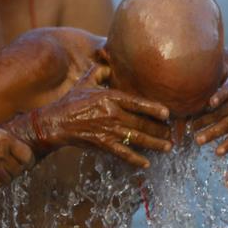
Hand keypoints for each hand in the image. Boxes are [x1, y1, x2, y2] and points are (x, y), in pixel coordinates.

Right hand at [0, 116, 33, 187]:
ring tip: (2, 174)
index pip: (27, 155)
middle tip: (13, 169)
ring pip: (8, 178)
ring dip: (6, 177)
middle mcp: (2, 153)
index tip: (26, 163)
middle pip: (19, 169)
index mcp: (6, 138)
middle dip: (17, 170)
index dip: (28, 161)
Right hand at [38, 64, 171, 167]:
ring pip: (137, 138)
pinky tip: (146, 163)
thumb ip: (100, 72)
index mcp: (110, 97)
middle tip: (172, 134)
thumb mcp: (85, 81)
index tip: (168, 114)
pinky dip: (135, 159)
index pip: (137, 102)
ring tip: (167, 147)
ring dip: (154, 143)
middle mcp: (112, 113)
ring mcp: (108, 130)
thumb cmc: (71, 101)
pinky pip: (122, 153)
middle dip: (159, 130)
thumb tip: (110, 64)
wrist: (55, 121)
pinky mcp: (102, 144)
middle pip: (142, 122)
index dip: (154, 108)